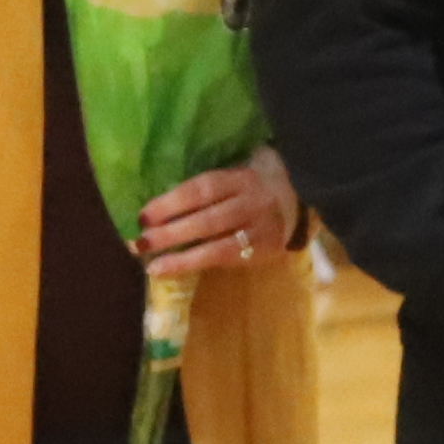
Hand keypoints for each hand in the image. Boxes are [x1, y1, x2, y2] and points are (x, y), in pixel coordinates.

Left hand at [137, 156, 299, 274]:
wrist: (302, 198)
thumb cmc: (254, 184)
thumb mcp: (235, 173)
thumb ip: (207, 187)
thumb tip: (158, 204)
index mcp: (241, 177)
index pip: (203, 188)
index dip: (172, 202)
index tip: (143, 215)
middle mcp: (252, 202)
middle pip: (209, 219)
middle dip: (173, 232)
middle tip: (141, 242)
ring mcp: (261, 229)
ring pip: (219, 246)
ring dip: (183, 257)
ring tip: (153, 266)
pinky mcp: (265, 250)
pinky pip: (228, 259)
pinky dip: (198, 265)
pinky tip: (172, 270)